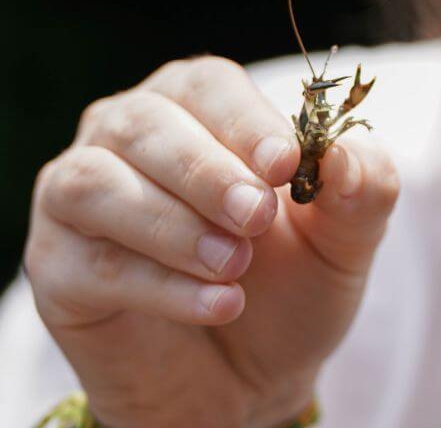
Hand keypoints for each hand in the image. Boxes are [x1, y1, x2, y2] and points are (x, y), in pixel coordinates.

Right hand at [23, 56, 399, 426]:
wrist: (253, 375)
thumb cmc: (293, 282)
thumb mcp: (347, 240)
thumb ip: (363, 190)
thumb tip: (345, 153)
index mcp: (200, 106)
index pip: (208, 84)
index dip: (245, 119)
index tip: (284, 163)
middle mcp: (129, 135)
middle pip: (145, 124)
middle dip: (205, 170)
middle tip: (256, 217)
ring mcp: (81, 199)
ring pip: (97, 185)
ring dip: (172, 225)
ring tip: (235, 265)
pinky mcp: (58, 267)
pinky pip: (93, 263)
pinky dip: (159, 285)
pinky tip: (219, 304)